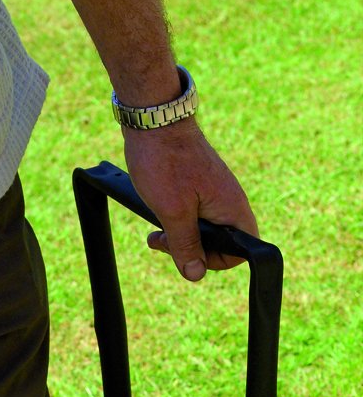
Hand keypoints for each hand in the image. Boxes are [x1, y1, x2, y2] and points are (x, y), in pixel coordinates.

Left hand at [122, 119, 258, 280]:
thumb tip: (196, 274)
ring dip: (179, 238)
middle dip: (191, 251)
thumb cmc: (165, 164)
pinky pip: (194, 216)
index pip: (241, 250)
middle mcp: (229, 201)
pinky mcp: (199, 187)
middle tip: (163, 243)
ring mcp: (214, 193)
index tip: (187, 256)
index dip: (215, 262)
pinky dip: (176, 223)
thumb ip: (186, 245)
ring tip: (154, 236)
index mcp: (232, 208)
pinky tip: (157, 219)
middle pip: (220, 243)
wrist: (156, 122)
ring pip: (204, 230)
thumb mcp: (173, 213)